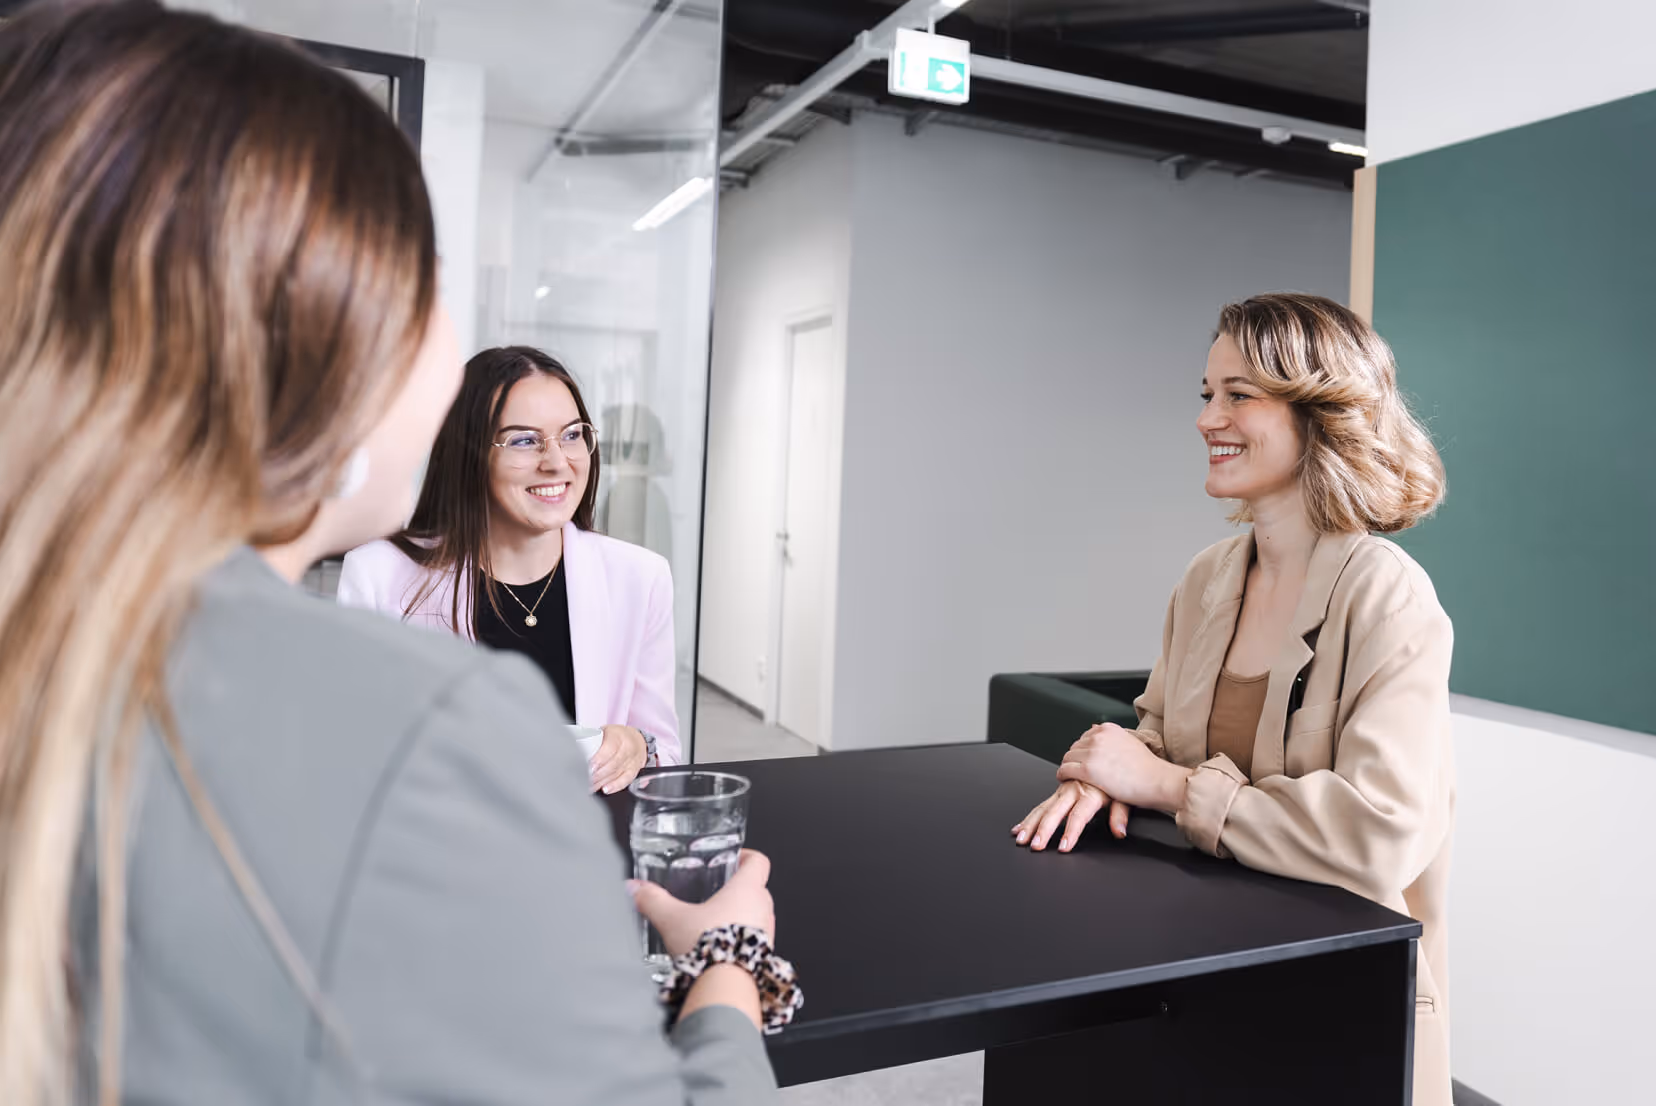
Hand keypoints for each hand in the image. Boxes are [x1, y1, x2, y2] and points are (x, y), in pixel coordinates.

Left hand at [589, 724, 646, 794]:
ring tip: (589, 786)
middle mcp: (628, 748)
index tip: (587, 767)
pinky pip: (625, 781)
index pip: (609, 749)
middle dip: (596, 774)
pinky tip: (605, 789)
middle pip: (612, 764)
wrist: (637, 740)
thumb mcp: (605, 732)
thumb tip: (578, 752)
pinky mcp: (634, 771)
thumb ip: (594, 741)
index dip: (597, 760)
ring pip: (616, 774)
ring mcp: (632, 761)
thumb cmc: (617, 736)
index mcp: (618, 736)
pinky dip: (615, 786)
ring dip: (601, 782)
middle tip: (584, 778)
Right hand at [629, 849, 776, 957]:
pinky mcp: (764, 956)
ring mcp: (767, 933)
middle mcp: (763, 909)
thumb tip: (636, 888)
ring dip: (741, 916)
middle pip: (757, 888)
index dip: (746, 856)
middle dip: (737, 889)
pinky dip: (741, 940)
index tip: (734, 858)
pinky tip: (720, 948)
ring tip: (715, 922)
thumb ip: (652, 900)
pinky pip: (755, 941)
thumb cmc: (709, 948)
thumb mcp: (671, 919)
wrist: (724, 987)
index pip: (758, 861)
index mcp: (747, 890)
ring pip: (757, 915)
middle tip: (717, 891)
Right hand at [1012, 779, 1129, 852]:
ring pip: (1043, 808)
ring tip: (1021, 838)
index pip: (1078, 816)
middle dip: (1043, 829)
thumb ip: (1119, 814)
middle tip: (1036, 845)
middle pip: (1055, 812)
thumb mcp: (1124, 796)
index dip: (1071, 832)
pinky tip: (1020, 828)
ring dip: (1030, 824)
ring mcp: (1063, 790)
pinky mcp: (1059, 791)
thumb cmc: (1119, 779)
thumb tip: (1119, 832)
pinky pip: (1041, 805)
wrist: (1111, 756)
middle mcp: (1073, 790)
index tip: (1063, 847)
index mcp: (1090, 793)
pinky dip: (1029, 817)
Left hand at [1056, 722, 1191, 812]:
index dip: (1084, 751)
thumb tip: (1093, 727)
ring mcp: (1092, 753)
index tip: (1086, 760)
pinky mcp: (1088, 770)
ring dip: (1068, 767)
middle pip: (1075, 747)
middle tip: (1079, 770)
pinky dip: (1063, 775)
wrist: (1157, 781)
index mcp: (1108, 729)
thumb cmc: (1148, 767)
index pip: (1085, 737)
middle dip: (1076, 759)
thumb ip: (1110, 736)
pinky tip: (1065, 780)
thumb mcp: (1129, 741)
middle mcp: (1098, 737)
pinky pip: (1065, 770)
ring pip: (1067, 758)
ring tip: (1073, 776)